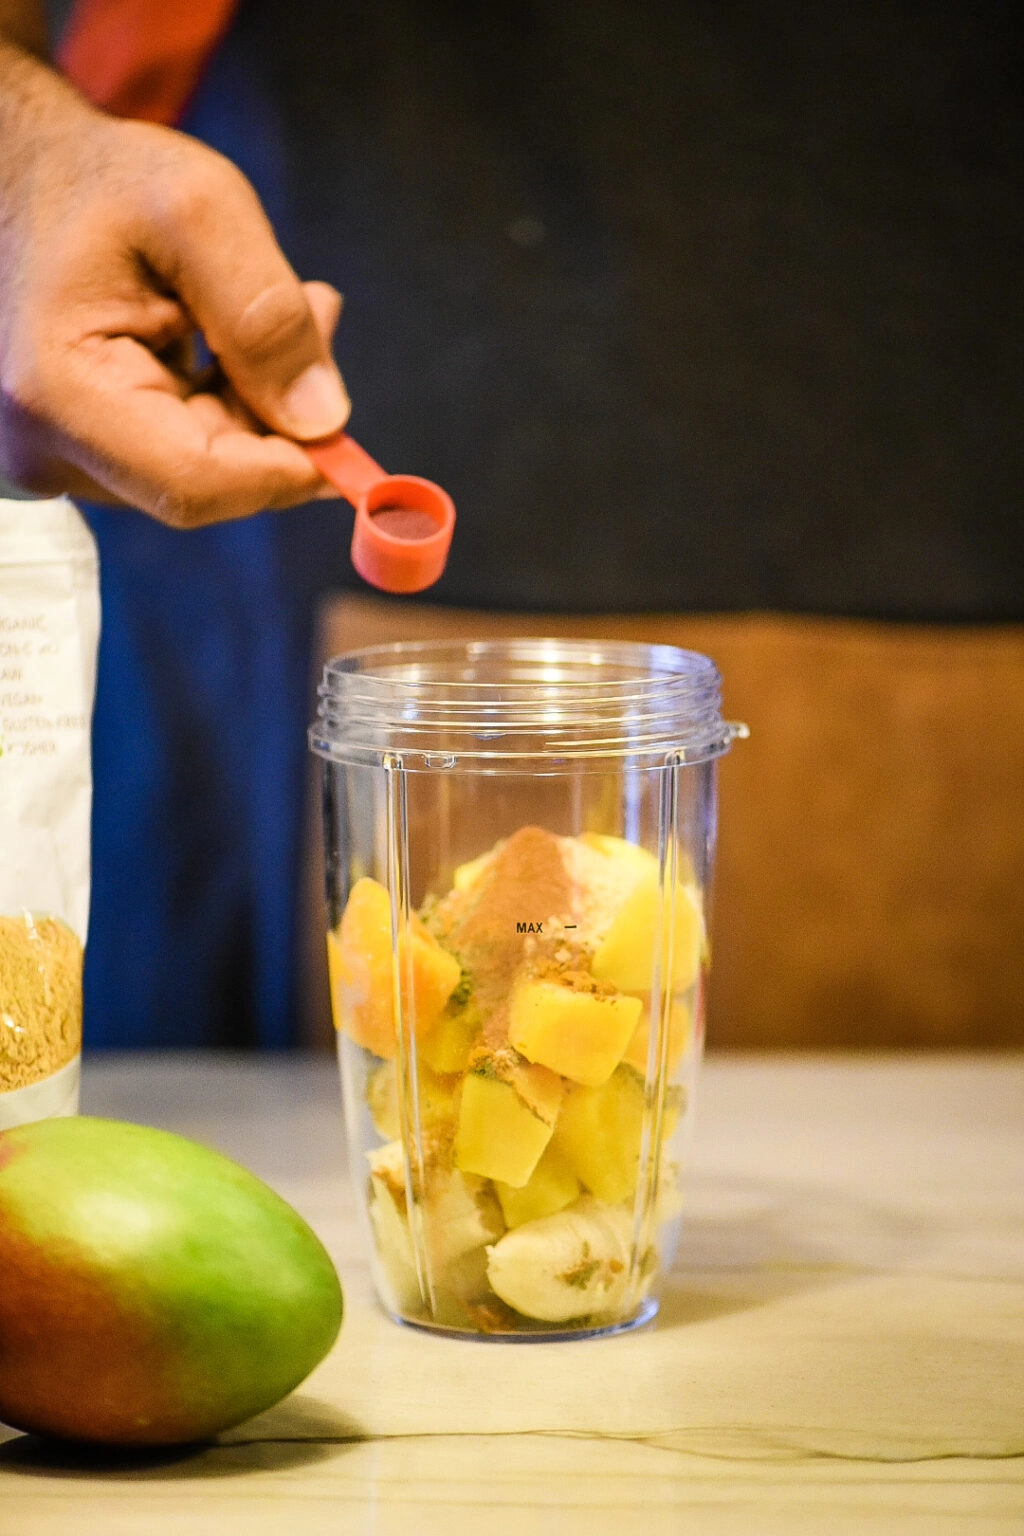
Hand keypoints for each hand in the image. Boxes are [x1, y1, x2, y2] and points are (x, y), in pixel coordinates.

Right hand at [0, 48, 349, 524]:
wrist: (21, 174)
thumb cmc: (98, 179)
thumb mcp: (198, 210)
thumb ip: (265, 315)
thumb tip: (323, 419)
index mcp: (60, 395)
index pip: (196, 485)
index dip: (285, 470)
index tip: (345, 429)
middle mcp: (45, 449)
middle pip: (206, 483)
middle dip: (281, 418)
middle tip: (319, 313)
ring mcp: (59, 458)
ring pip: (202, 470)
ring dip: (260, 403)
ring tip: (288, 306)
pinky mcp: (80, 453)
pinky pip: (180, 453)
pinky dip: (229, 403)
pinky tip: (239, 335)